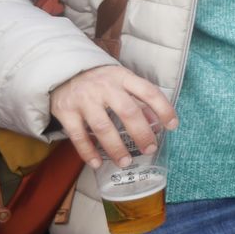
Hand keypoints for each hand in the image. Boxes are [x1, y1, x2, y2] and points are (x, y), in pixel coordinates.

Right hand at [49, 66, 177, 167]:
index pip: (149, 92)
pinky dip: (88, 152)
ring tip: (125, 162)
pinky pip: (78, 136)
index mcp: (122, 77)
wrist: (61, 70)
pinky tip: (97, 163)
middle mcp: (104, 87)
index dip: (164, 109)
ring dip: (116, 148)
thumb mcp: (121, 81)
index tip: (172, 126)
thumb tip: (157, 123)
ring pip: (102, 127)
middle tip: (150, 149)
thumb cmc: (99, 79)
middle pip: (127, 111)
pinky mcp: (65, 111)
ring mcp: (84, 99)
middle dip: (141, 133)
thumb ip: (138, 99)